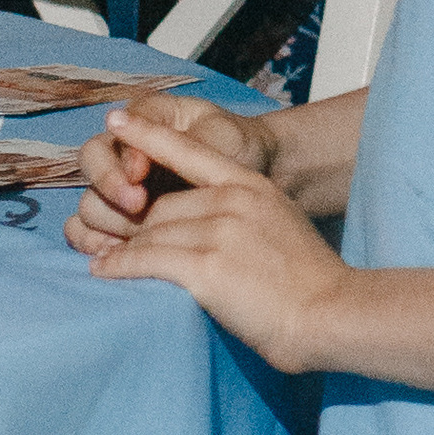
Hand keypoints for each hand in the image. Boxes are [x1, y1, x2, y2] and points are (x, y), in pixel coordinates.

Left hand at [82, 104, 345, 367]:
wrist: (330, 313)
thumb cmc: (310, 281)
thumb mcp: (281, 223)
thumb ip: (244, 212)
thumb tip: (207, 224)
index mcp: (251, 185)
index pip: (190, 151)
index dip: (148, 136)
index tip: (117, 121)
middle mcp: (232, 200)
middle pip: (161, 206)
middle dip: (137, 228)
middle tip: (117, 245)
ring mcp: (219, 231)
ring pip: (150, 234)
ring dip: (123, 250)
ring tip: (103, 262)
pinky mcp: (205, 266)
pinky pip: (145, 260)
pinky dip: (119, 266)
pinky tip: (104, 272)